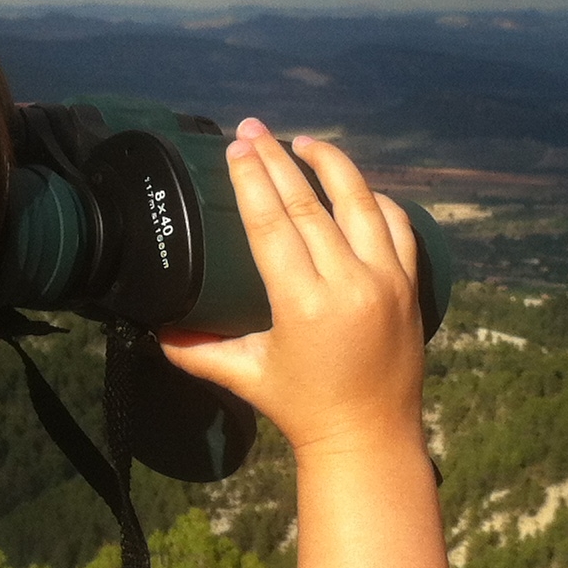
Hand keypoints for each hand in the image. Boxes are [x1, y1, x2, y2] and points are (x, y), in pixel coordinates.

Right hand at [158, 120, 424, 456]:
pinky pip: (398, 226)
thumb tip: (156, 329)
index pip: (273, 224)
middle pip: (309, 205)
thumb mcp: (247, 377)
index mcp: (304, 304)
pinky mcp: (411, 285)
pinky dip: (375, 200)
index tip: (237, 148)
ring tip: (303, 141)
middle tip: (254, 130)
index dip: (253, 181)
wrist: (371, 437)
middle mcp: (350, 284)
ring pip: (360, 203)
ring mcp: (387, 281)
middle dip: (278, 161)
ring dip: (331, 165)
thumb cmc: (304, 409)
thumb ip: (198, 350)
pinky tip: (351, 185)